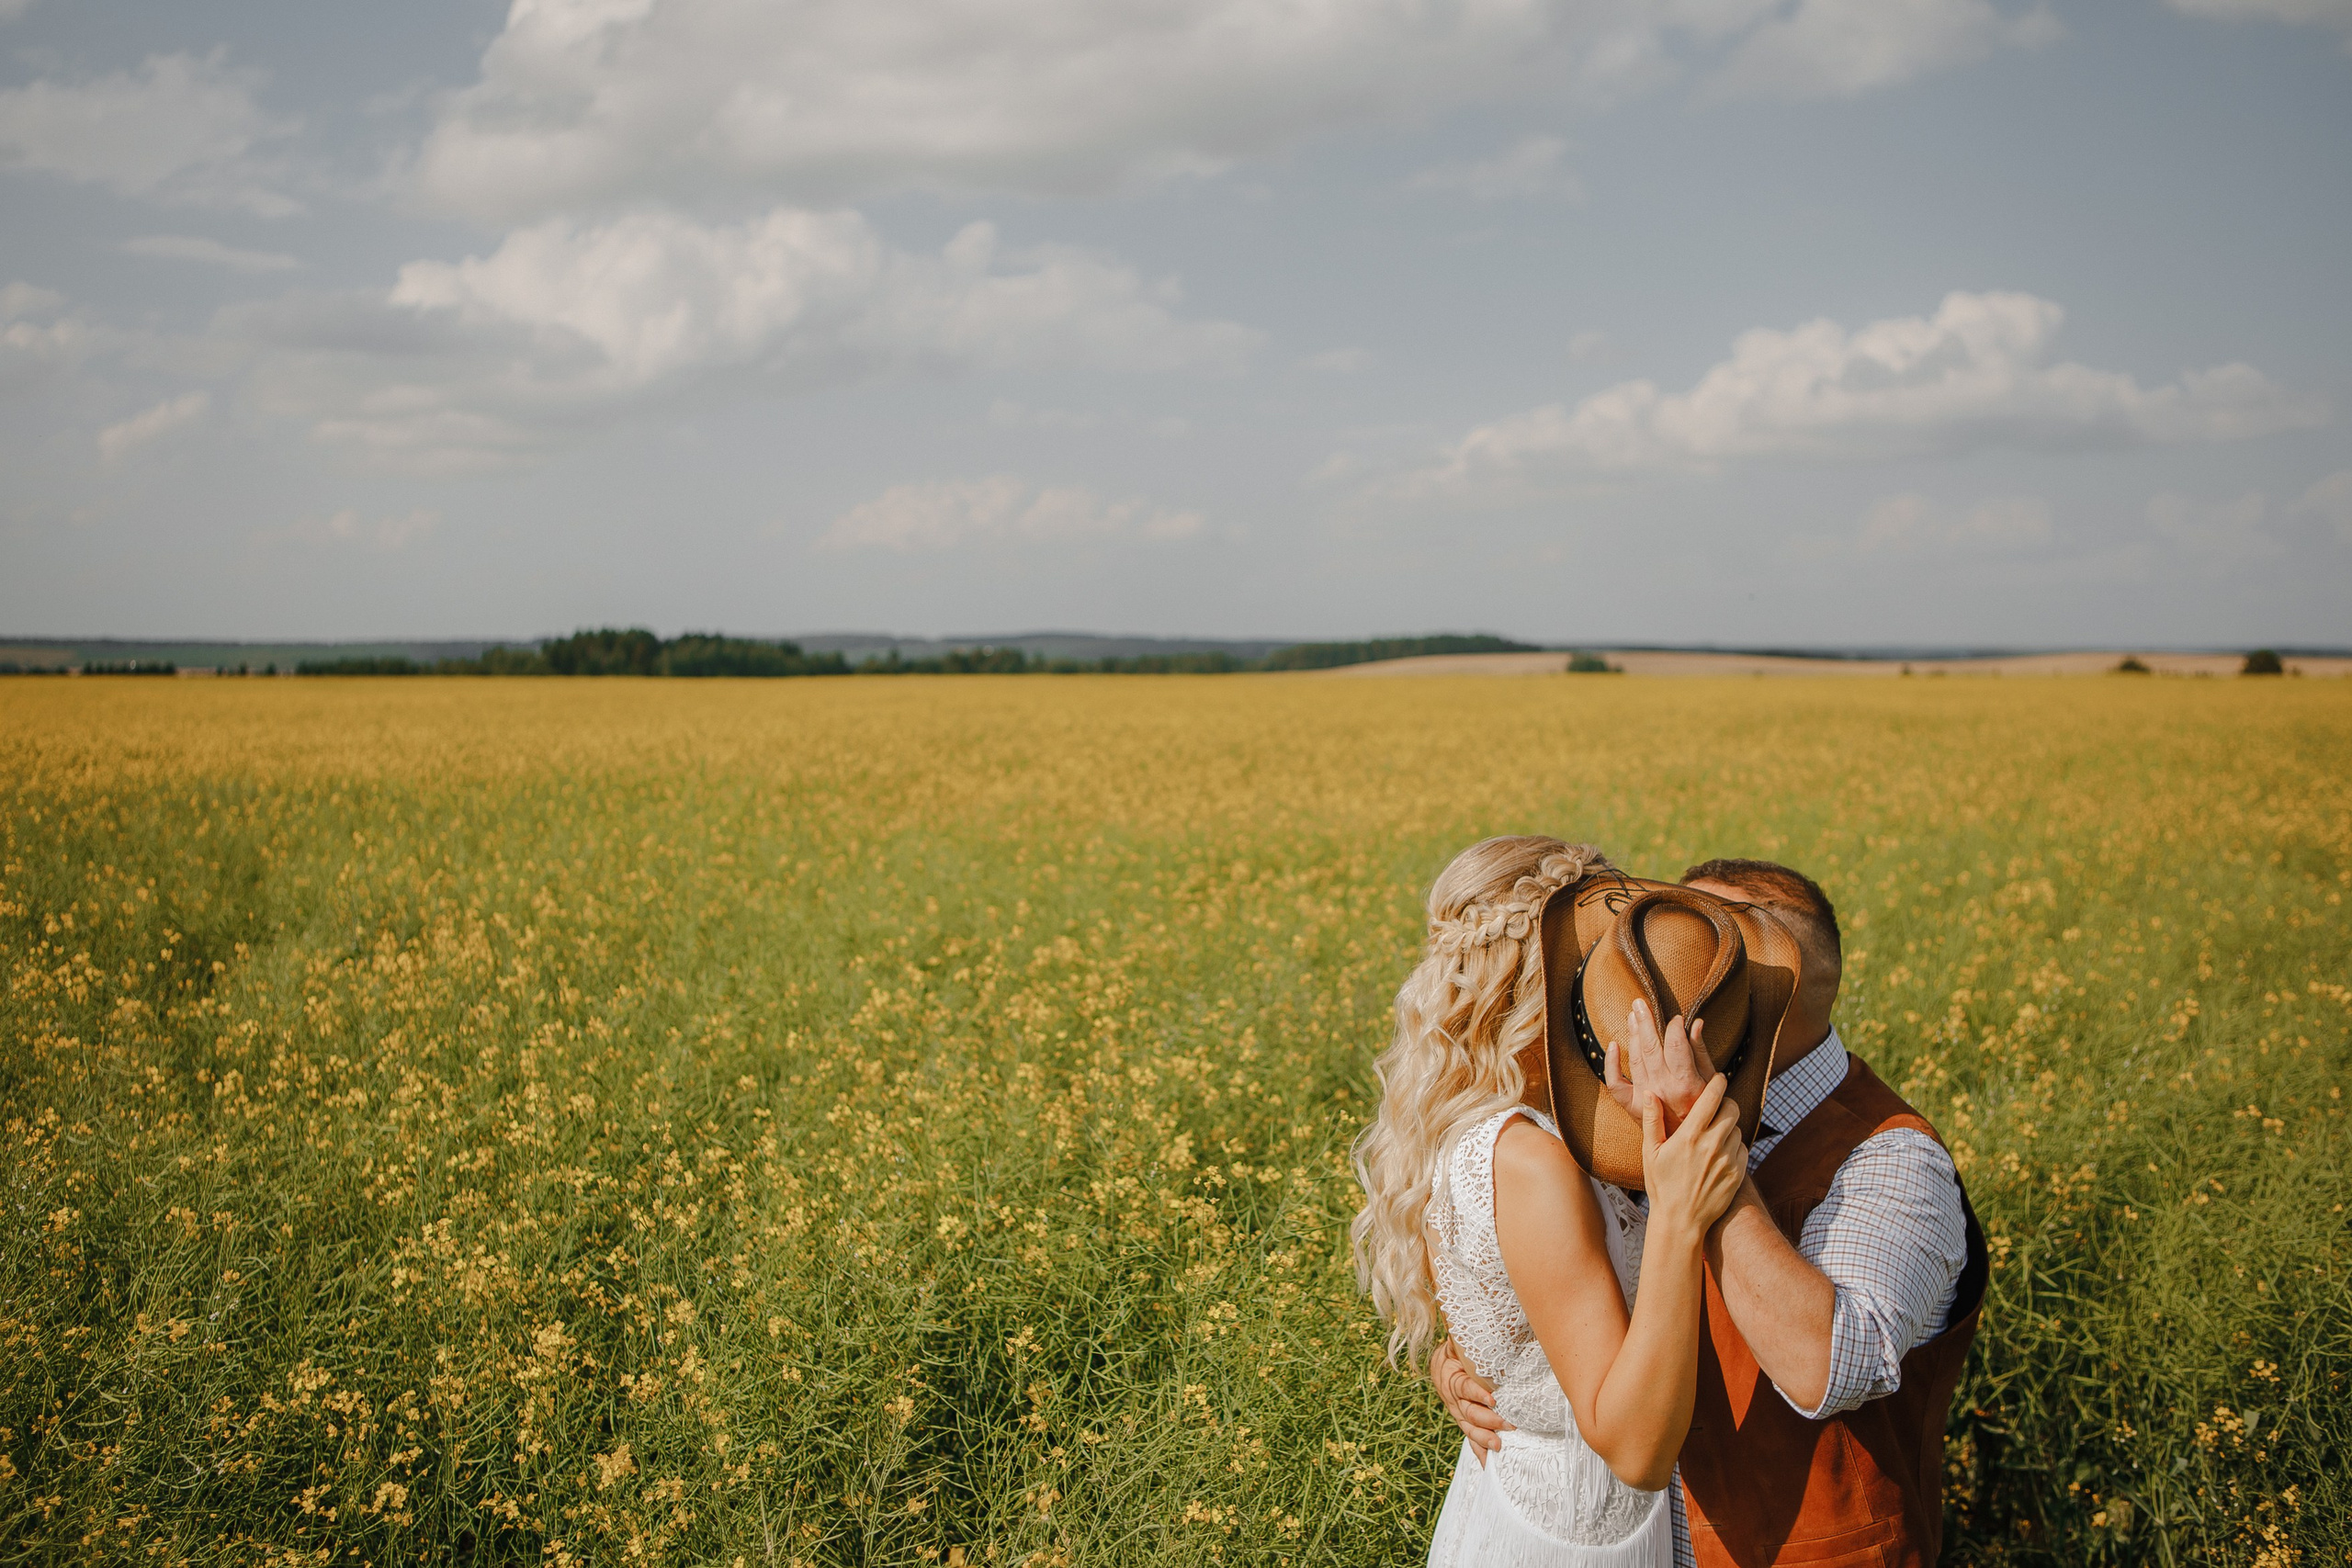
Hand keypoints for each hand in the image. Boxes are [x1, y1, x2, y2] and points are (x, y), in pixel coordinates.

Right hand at [1430, 1337, 1511, 1461]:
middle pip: (1467, 1412)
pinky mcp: (1463, 1420)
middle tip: (1508, 1426)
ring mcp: (1456, 1410)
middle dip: (1488, 1420)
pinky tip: (1488, 1464)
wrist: (1443, 1358)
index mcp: (1449, 1374)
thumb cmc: (1460, 1346)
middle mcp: (1451, 1397)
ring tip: (1500, 1446)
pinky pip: (1469, 1437)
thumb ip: (1469, 1335)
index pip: (1463, 1387)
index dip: (1476, 1393)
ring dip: (1484, 1438)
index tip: (1493, 1398)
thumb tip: (1485, 1313)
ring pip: (1468, 1427)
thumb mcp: (1460, 1338)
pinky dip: (1478, 1451)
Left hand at [1610, 1000, 1715, 1132]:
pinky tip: (1613, 1045)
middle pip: (1651, 1047)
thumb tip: (1696, 1023)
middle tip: (1640, 1003)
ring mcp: (1645, 1097)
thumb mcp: (1712, 1084)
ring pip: (1635, 1059)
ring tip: (1633, 1016)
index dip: (1674, 1026)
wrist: (1690, 1147)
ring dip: (1633, 1034)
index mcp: (1686, 1083)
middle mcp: (1663, 1088)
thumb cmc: (1706, 1113)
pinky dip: (1611, 1063)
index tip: (1676, 1018)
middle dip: (1646, 1021)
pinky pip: (1615, 1083)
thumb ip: (1701, 1053)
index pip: (1676, 1044)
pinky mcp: (1632, 1106)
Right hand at [1639, 1073, 1745, 1237]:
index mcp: (1689, 1136)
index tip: (1718, 1077)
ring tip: (1712, 1139)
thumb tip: (1649, 1093)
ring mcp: (1728, 1160)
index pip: (1712, 1097)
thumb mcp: (1650, 1153)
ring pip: (1737, 1129)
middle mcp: (1712, 1145)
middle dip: (1725, 1104)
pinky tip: (1719, 1156)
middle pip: (1732, 1108)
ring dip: (1728, 1128)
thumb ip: (1652, 1120)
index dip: (1717, 1082)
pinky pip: (1744, 1149)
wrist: (1681, 1221)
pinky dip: (1735, 1147)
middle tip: (1715, 1110)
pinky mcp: (1739, 1174)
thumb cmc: (1662, 1185)